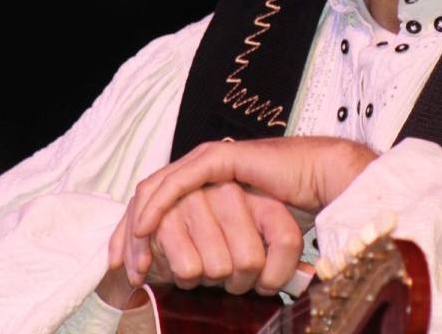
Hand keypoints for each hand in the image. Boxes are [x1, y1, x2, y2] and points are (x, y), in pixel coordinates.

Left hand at [110, 137, 375, 287]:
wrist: (319, 178)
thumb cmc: (291, 207)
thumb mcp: (247, 239)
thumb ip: (227, 252)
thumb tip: (207, 283)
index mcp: (204, 188)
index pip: (156, 209)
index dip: (134, 240)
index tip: (128, 274)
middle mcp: (200, 170)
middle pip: (147, 199)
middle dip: (126, 237)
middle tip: (122, 271)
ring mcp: (206, 160)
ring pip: (155, 190)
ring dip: (137, 225)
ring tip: (132, 257)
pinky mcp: (217, 158)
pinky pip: (176, 182)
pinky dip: (156, 205)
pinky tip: (144, 227)